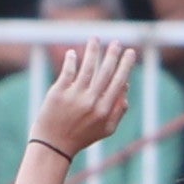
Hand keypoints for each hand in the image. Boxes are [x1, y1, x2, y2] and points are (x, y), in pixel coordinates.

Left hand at [27, 39, 138, 160]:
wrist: (53, 145)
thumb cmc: (81, 137)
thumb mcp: (105, 130)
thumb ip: (118, 112)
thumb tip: (125, 89)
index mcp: (105, 110)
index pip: (119, 82)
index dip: (125, 65)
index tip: (130, 52)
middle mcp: (91, 102)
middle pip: (105, 72)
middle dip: (113, 55)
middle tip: (117, 42)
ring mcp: (74, 96)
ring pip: (87, 68)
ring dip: (93, 51)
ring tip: (95, 39)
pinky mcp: (58, 93)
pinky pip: (67, 71)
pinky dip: (71, 60)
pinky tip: (73, 52)